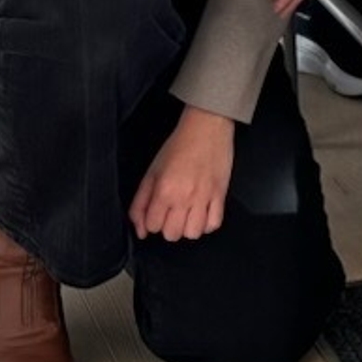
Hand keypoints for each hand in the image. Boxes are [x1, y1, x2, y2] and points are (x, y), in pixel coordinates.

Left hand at [129, 108, 235, 241]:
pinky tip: (202, 214)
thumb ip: (140, 202)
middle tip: (171, 213)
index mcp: (164, 190)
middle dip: (168, 227)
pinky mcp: (221, 194)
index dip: (152, 220)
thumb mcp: (152, 172)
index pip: (153, 226)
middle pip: (172, 234)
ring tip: (187, 215)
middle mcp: (184, 197)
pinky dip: (207, 224)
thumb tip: (141, 230)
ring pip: (193, 233)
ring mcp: (204, 197)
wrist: (206, 127)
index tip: (157, 211)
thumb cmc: (178, 146)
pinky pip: (214, 224)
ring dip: (187, 228)